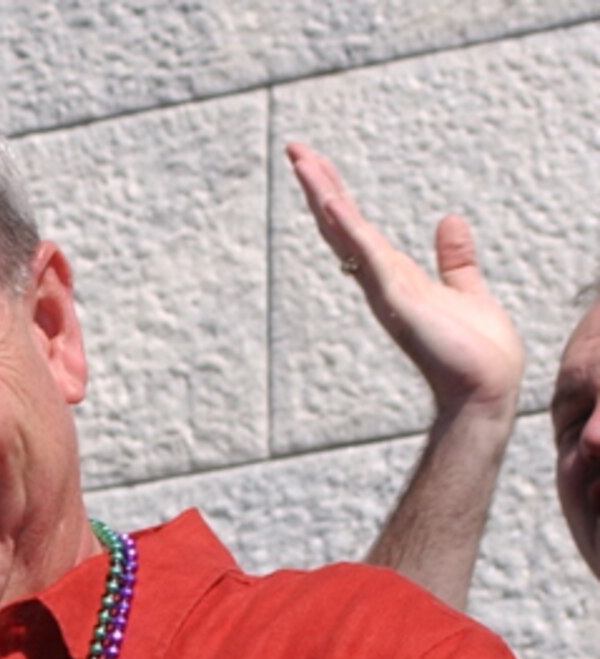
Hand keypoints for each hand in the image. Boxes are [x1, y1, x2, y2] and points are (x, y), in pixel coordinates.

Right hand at [287, 142, 523, 421]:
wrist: (484, 388)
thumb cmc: (477, 352)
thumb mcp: (467, 290)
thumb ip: (455, 259)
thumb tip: (449, 221)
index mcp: (395, 277)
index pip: (358, 228)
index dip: (337, 194)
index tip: (316, 164)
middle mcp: (382, 281)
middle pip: (341, 225)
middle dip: (318, 185)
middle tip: (294, 148)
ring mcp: (385, 289)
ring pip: (346, 233)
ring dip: (323, 195)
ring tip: (301, 160)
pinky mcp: (397, 297)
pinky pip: (367, 255)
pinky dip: (348, 229)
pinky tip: (331, 202)